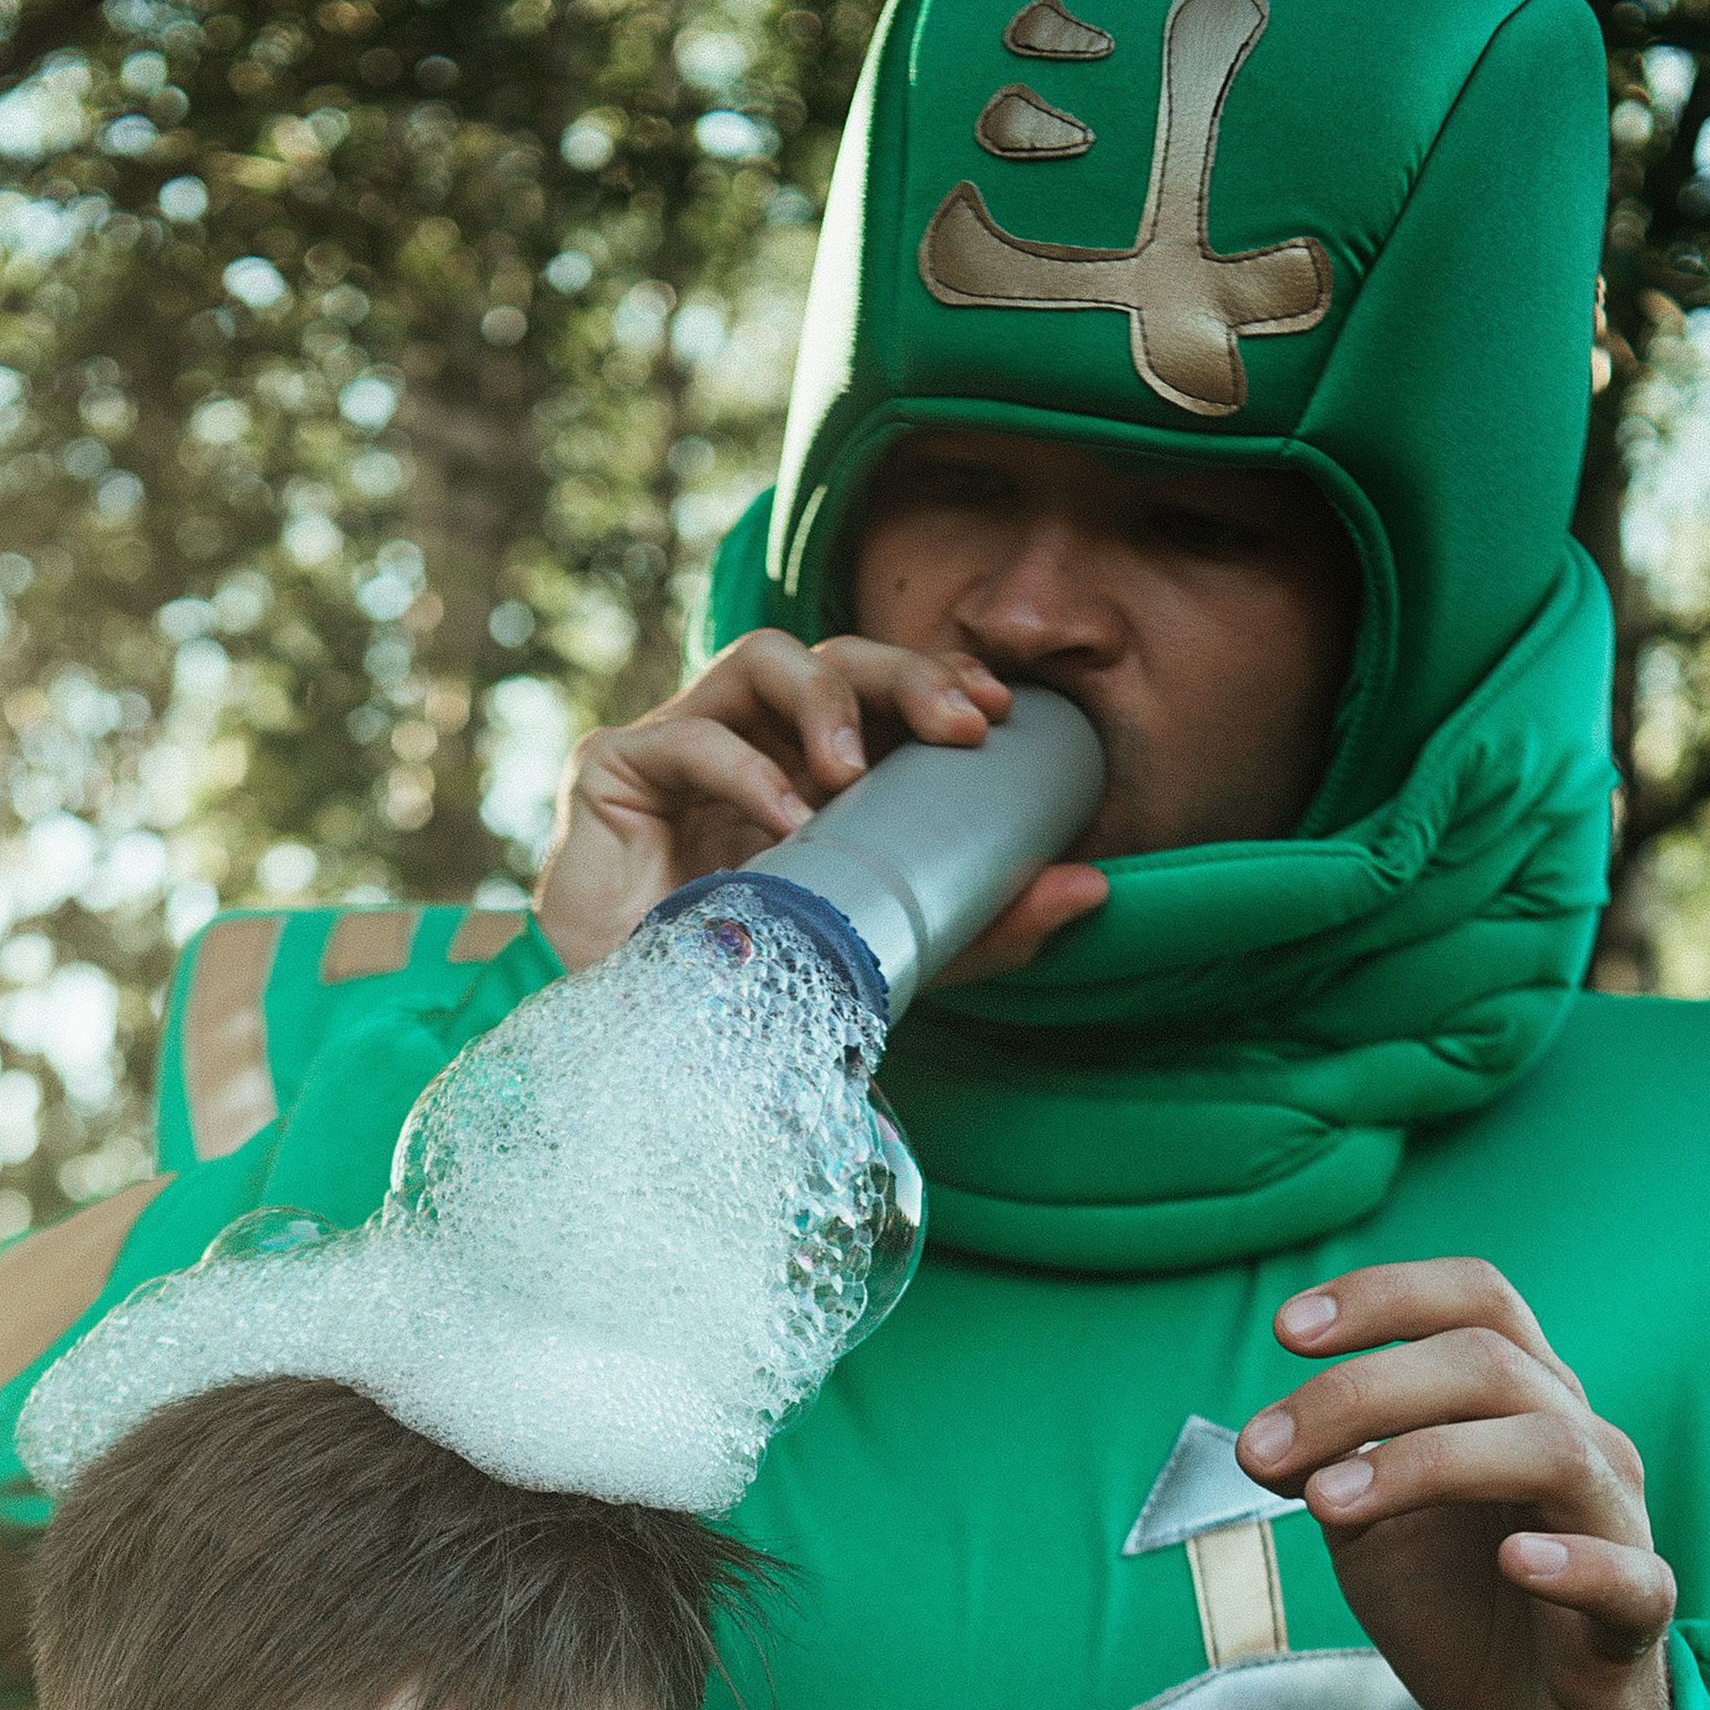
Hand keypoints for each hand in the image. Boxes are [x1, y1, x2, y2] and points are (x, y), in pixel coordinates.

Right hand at [533, 625, 1108, 974]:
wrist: (630, 1054)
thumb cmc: (746, 994)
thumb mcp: (890, 955)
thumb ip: (983, 925)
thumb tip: (1095, 887)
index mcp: (807, 770)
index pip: (878, 692)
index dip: (935, 681)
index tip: (996, 716)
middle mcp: (750, 743)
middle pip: (836, 655)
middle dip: (905, 674)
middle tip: (959, 725)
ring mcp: (680, 747)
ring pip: (762, 658)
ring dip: (825, 700)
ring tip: (851, 771)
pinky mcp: (614, 769)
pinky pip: (687, 736)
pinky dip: (743, 771)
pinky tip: (782, 822)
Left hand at [1236, 1259, 1676, 1709]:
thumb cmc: (1459, 1609)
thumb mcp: (1371, 1532)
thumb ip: (1328, 1474)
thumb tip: (1264, 1442)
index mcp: (1517, 1403)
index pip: (1475, 1301)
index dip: (1385, 1297)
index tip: (1286, 1330)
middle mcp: (1578, 1440)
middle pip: (1490, 1361)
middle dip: (1362, 1390)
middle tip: (1261, 1450)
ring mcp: (1615, 1522)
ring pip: (1552, 1449)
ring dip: (1428, 1462)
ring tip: (1326, 1504)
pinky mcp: (1634, 1617)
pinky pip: (1631, 1577)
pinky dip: (1575, 1562)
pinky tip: (1513, 1562)